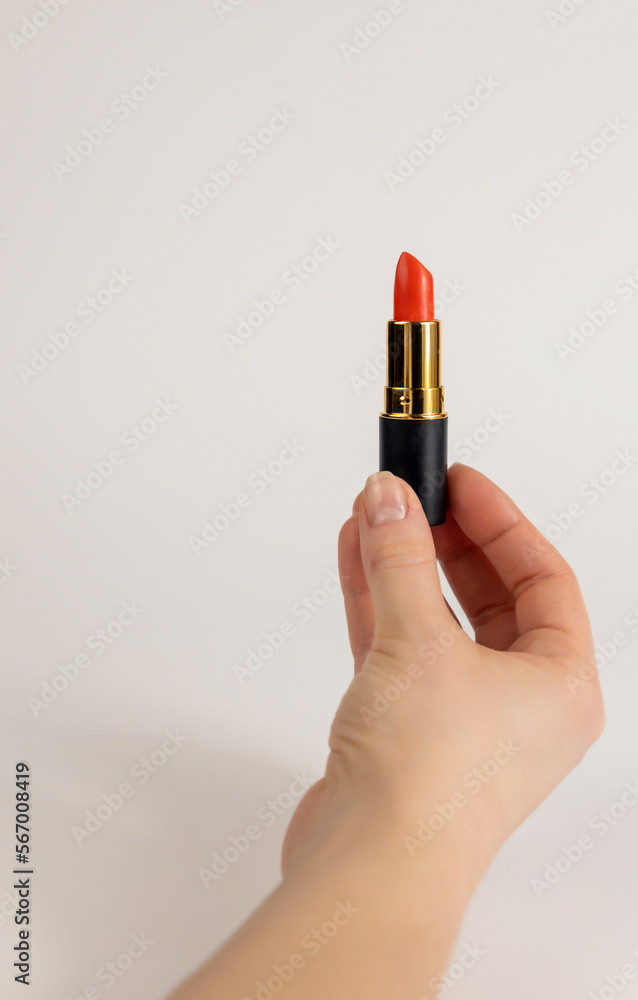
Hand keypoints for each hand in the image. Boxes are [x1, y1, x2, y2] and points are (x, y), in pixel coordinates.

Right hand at [282, 464, 603, 879]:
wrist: (368, 869)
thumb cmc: (426, 784)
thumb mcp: (418, 643)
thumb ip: (400, 560)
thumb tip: (389, 498)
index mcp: (560, 686)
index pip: (543, 578)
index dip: (500, 522)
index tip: (459, 482)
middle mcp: (519, 704)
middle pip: (490, 596)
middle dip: (447, 541)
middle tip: (414, 495)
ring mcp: (463, 718)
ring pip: (436, 620)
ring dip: (404, 566)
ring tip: (373, 515)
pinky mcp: (409, 730)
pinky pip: (397, 647)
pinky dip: (376, 601)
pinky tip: (353, 557)